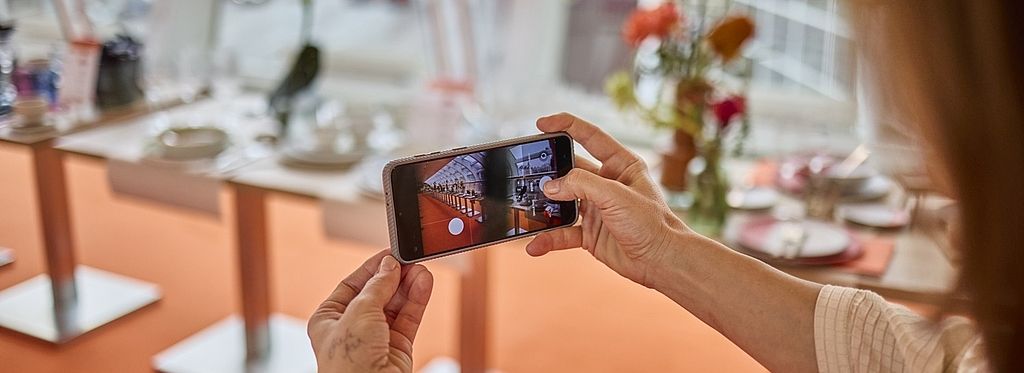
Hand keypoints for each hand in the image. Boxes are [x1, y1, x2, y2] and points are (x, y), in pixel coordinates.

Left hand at [308, 251, 433, 372]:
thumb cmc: (348, 364)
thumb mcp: (358, 313)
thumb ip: (377, 286)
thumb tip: (389, 266)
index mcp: (329, 319)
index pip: (352, 284)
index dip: (372, 268)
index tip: (391, 253)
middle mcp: (352, 328)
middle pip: (378, 293)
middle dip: (395, 276)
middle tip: (411, 259)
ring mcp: (376, 339)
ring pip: (397, 305)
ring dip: (410, 286)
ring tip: (422, 268)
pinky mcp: (397, 348)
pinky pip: (409, 318)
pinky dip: (418, 300)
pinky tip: (424, 283)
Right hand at [526, 113, 691, 286]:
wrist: (662, 262)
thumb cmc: (651, 224)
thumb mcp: (616, 196)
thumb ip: (581, 185)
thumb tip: (551, 186)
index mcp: (621, 165)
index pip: (590, 136)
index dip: (566, 125)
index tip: (541, 123)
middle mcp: (607, 184)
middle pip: (570, 169)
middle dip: (549, 171)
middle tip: (528, 171)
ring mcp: (597, 208)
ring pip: (563, 201)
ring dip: (545, 206)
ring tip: (527, 208)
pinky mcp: (591, 233)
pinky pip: (564, 233)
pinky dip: (549, 238)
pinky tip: (535, 244)